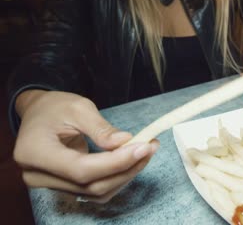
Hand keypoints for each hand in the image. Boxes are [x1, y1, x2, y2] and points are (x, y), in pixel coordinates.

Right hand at [13, 90, 158, 202]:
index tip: (142, 147)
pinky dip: (117, 178)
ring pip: (96, 191)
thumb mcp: (78, 107)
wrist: (38, 115)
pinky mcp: (64, 187)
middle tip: (150, 147)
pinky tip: (132, 160)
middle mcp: (37, 175)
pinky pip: (96, 190)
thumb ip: (101, 128)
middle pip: (91, 185)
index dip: (115, 163)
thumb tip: (125, 142)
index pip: (80, 169)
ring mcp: (50, 184)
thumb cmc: (53, 107)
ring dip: (126, 174)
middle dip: (126, 168)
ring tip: (146, 151)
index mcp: (34, 152)